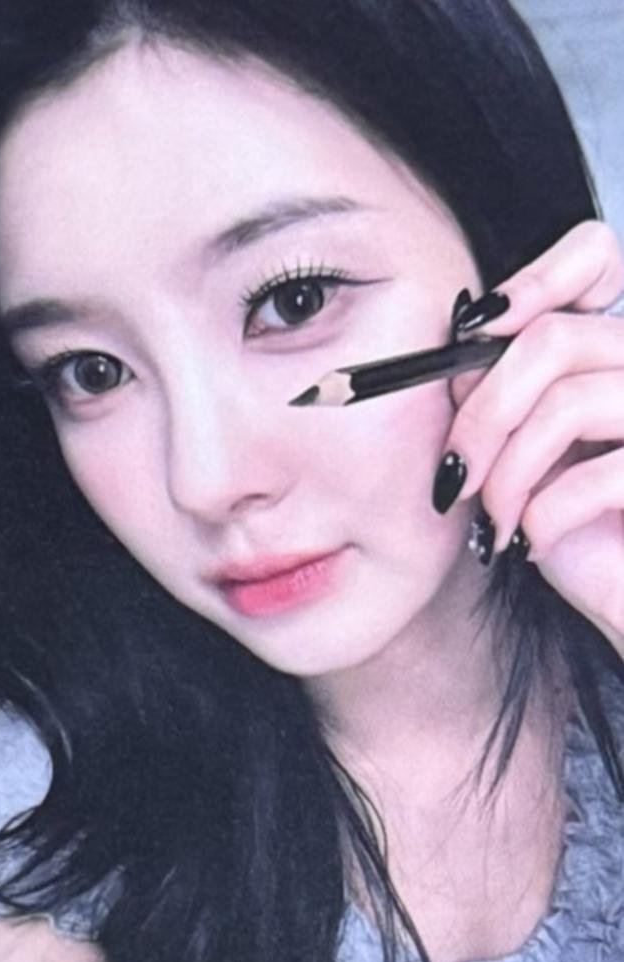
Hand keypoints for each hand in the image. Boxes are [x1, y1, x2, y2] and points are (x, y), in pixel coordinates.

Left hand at [444, 221, 623, 646]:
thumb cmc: (581, 534)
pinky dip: (541, 515)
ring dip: (505, 474)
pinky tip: (529, 543)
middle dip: (483, 413)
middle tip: (455, 474)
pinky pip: (595, 474)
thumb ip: (504, 392)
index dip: (534, 277)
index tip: (474, 326)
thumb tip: (458, 355)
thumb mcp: (531, 455)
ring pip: (567, 403)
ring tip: (493, 521)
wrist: (623, 602)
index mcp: (620, 353)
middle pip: (553, 338)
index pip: (595, 258)